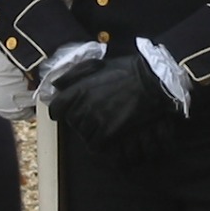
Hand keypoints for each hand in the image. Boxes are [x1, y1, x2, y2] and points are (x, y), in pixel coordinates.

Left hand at [48, 51, 181, 159]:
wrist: (152, 82)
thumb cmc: (128, 71)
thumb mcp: (99, 65)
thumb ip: (75, 74)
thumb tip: (56, 85)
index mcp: (80, 88)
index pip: (58, 106)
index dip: (59, 111)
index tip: (61, 113)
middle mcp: (84, 105)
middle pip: (72, 122)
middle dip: (79, 120)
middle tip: (92, 116)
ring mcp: (96, 120)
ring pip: (83, 134)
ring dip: (90, 132)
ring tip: (102, 127)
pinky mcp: (109, 132)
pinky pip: (95, 145)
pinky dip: (100, 144)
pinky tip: (107, 138)